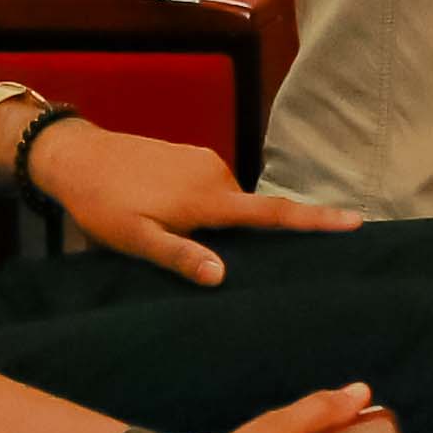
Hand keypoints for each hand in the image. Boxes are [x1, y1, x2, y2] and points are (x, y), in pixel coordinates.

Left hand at [26, 119, 360, 284]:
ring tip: (181, 242)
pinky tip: (176, 221)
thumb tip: (222, 276)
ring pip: (228, 204)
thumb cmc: (104, 205)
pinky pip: (214, 190)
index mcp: (208, 198)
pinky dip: (209, 209)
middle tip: (236, 268)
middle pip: (250, 214)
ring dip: (219, 225)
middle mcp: (216, 174)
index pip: (273, 213)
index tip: (355, 222)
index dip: (315, 220)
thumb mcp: (136, 239)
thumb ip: (180, 256)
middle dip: (250, 238)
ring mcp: (205, 161)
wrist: (77, 156)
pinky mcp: (192, 156)